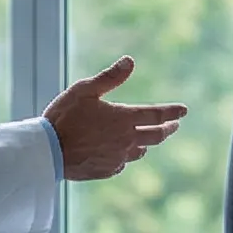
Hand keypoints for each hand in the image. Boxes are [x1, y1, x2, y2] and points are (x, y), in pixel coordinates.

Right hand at [43, 57, 187, 181]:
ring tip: (148, 140)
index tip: (184, 111)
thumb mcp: (85, 89)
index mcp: (124, 118)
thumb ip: (110, 77)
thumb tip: (130, 61)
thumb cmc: (64, 117)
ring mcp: (117, 158)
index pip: (156, 115)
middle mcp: (126, 140)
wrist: (48, 152)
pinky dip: (126, 157)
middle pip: (156, 136)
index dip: (172, 112)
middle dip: (168, 129)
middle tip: (174, 125)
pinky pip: (122, 164)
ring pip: (141, 151)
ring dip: (147, 143)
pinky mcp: (106, 170)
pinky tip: (121, 155)